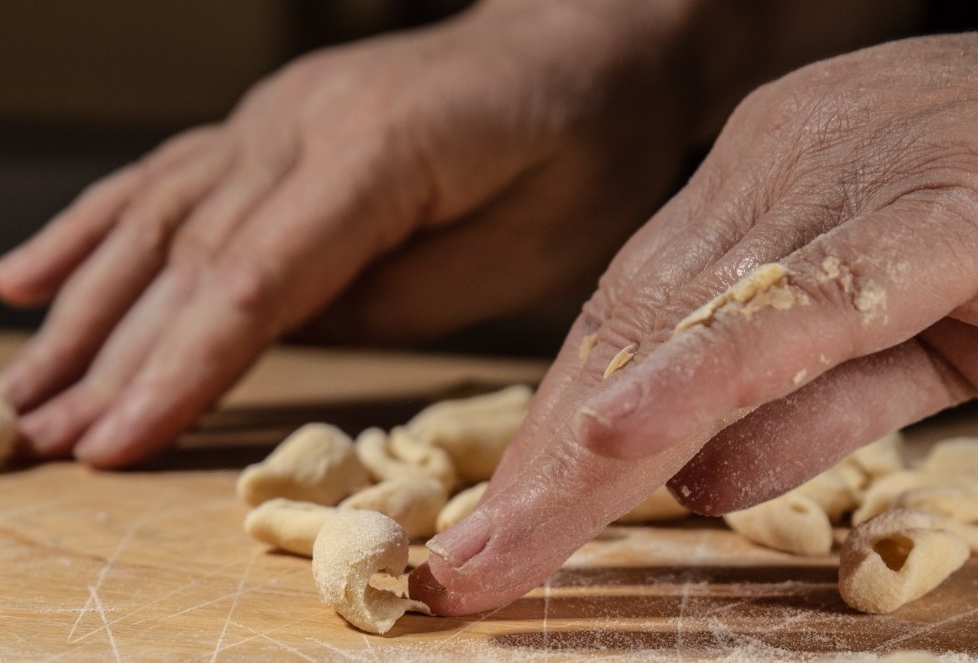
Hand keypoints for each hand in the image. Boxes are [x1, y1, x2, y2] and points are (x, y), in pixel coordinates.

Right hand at [0, 1, 699, 466]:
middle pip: (188, 257)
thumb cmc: (583, 152)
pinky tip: (26, 276)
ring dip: (80, 310)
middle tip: (38, 442)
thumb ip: (396, 298)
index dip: (175, 369)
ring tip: (17, 388)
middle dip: (111, 359)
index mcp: (375, 152)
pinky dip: (92, 229)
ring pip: (157, 220)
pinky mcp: (272, 124)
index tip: (111, 445)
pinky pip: (169, 178)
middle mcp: (300, 121)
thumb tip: (282, 333)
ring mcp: (276, 115)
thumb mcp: (524, 247)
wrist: (584, 48)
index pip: (251, 280)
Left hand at [411, 34, 977, 615]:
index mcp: (766, 186)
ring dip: (588, 455)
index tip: (497, 526)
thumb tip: (693, 485)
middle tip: (467, 569)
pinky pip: (812, 305)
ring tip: (504, 549)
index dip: (555, 429)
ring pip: (689, 325)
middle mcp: (786, 163)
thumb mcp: (910, 340)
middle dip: (545, 465)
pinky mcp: (944, 212)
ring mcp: (856, 175)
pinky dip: (715, 377)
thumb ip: (805, 402)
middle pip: (630, 328)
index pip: (628, 318)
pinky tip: (623, 442)